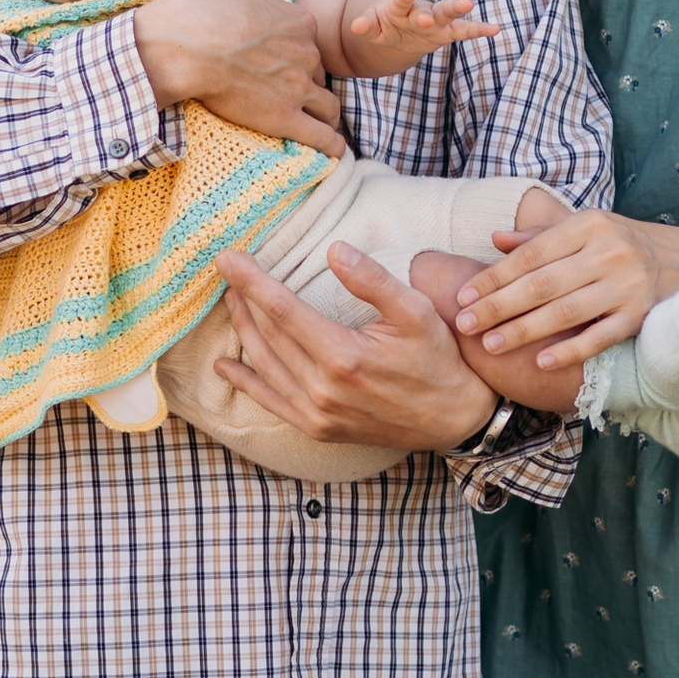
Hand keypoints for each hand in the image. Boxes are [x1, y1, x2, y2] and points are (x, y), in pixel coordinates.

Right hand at [135, 0, 344, 156]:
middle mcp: (305, 55)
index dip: (299, 52)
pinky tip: (333, 152)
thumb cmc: (201, 7)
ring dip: (326, 116)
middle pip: (319, 74)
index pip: (310, 42)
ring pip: (328, 107)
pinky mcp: (284, 118)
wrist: (184, 46)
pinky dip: (331, 146)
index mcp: (298, 22)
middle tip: (293, 94)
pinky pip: (322, 138)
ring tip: (320, 125)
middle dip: (311, 84)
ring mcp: (297, 88)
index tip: (284, 61)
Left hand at [213, 242, 493, 452]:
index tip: (226, 258)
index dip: (251, 280)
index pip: (282, 309)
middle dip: (244, 299)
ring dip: (243, 330)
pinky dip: (245, 381)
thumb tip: (334, 249)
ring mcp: (316, 413)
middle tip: (227, 271)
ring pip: (264, 365)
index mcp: (343, 356)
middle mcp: (322, 389)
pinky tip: (225, 364)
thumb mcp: (416, 312)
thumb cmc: (437, 360)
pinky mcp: (317, 428)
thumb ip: (373, 280)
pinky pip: (270, 401)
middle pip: (267, 335)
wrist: (453, 419)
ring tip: (231, 301)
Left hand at [336, 0, 499, 76]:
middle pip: (428, 8)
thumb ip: (366, 25)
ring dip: (457, 9)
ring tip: (469, 4)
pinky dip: (479, 30)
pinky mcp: (446, 32)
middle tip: (430, 16)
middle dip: (431, 12)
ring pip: (448, 13)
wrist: (397, 28)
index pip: (401, 2)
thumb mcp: (372, 25)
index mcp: (400, 6)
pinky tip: (495, 29)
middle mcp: (420, 10)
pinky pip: (464, 31)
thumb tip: (355, 27)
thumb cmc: (383, 22)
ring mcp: (435, 20)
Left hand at [454, 209, 678, 370]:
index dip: (494, 277)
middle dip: (498, 307)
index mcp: (589, 225)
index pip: (530, 255)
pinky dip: (570, 351)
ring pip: (565, 312)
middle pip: (542, 284)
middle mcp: (608, 251)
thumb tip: (495, 239)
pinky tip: (541, 362)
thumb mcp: (589, 230)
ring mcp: (626, 284)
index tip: (463, 297)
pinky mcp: (641, 314)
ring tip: (491, 345)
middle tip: (465, 325)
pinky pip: (599, 337)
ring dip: (524, 331)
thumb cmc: (627, 245)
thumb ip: (542, 237)